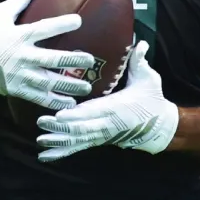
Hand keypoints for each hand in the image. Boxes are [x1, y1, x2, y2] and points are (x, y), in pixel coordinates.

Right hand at [0, 0, 96, 111]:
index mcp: (19, 36)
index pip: (43, 29)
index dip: (61, 24)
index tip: (78, 21)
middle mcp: (22, 56)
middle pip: (51, 59)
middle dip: (72, 60)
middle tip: (90, 60)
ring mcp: (20, 75)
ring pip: (48, 82)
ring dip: (68, 85)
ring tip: (87, 86)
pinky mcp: (17, 89)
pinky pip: (38, 97)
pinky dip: (54, 102)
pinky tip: (70, 104)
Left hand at [35, 41, 178, 161]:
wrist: (159, 125)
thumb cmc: (152, 99)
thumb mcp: (149, 79)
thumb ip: (140, 61)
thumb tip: (141, 43)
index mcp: (117, 108)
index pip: (94, 112)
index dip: (77, 115)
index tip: (60, 115)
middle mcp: (107, 124)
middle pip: (81, 128)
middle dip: (61, 127)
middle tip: (42, 121)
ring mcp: (102, 134)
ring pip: (78, 140)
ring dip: (58, 140)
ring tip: (40, 140)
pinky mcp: (98, 140)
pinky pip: (78, 147)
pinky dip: (62, 152)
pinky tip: (44, 156)